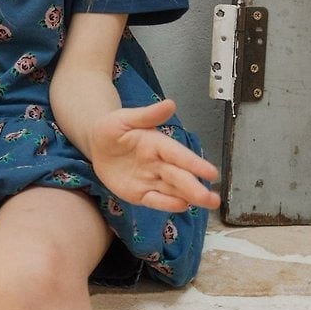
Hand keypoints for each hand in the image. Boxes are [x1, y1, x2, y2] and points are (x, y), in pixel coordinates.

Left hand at [89, 99, 220, 212]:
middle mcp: (159, 164)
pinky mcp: (140, 193)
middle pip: (180, 176)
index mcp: (158, 144)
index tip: (211, 172)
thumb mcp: (125, 118)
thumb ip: (147, 115)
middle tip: (214, 199)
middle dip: (196, 187)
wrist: (96, 145)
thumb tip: (170, 103)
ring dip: (190, 198)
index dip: (194, 163)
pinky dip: (167, 204)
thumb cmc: (112, 129)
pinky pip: (155, 200)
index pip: (178, 155)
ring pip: (173, 190)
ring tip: (209, 204)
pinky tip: (181, 206)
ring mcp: (150, 180)